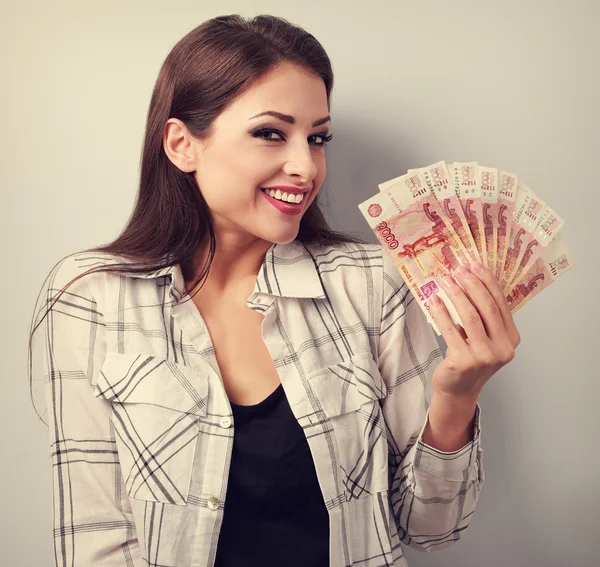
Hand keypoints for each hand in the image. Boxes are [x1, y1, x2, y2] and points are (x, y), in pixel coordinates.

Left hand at [429, 262, 520, 401]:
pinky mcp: (465, 361)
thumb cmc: (470, 359)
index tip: (475, 265)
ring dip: (456, 294)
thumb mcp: (485, 338)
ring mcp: (484, 356)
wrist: (459, 390)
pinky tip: (433, 300)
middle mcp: (502, 348)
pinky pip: (451, 330)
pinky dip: (441, 312)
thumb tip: (470, 280)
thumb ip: (485, 317)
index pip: (501, 303)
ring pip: (470, 316)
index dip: (488, 282)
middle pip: (487, 307)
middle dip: (472, 284)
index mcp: (511, 338)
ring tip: (445, 281)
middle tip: (458, 269)